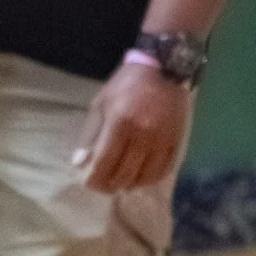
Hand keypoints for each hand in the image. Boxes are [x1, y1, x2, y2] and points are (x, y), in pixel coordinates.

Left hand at [75, 60, 190, 193]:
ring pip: (145, 175)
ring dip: (131, 184)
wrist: (164, 69)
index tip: (90, 184)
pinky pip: (163, 169)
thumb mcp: (101, 104)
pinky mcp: (175, 141)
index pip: (105, 161)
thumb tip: (80, 163)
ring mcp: (161, 139)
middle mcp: (143, 133)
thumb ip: (90, 135)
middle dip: (111, 184)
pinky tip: (141, 178)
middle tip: (104, 186)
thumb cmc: (126, 85)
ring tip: (121, 184)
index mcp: (120, 122)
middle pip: (125, 172)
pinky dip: (150, 179)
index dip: (96, 178)